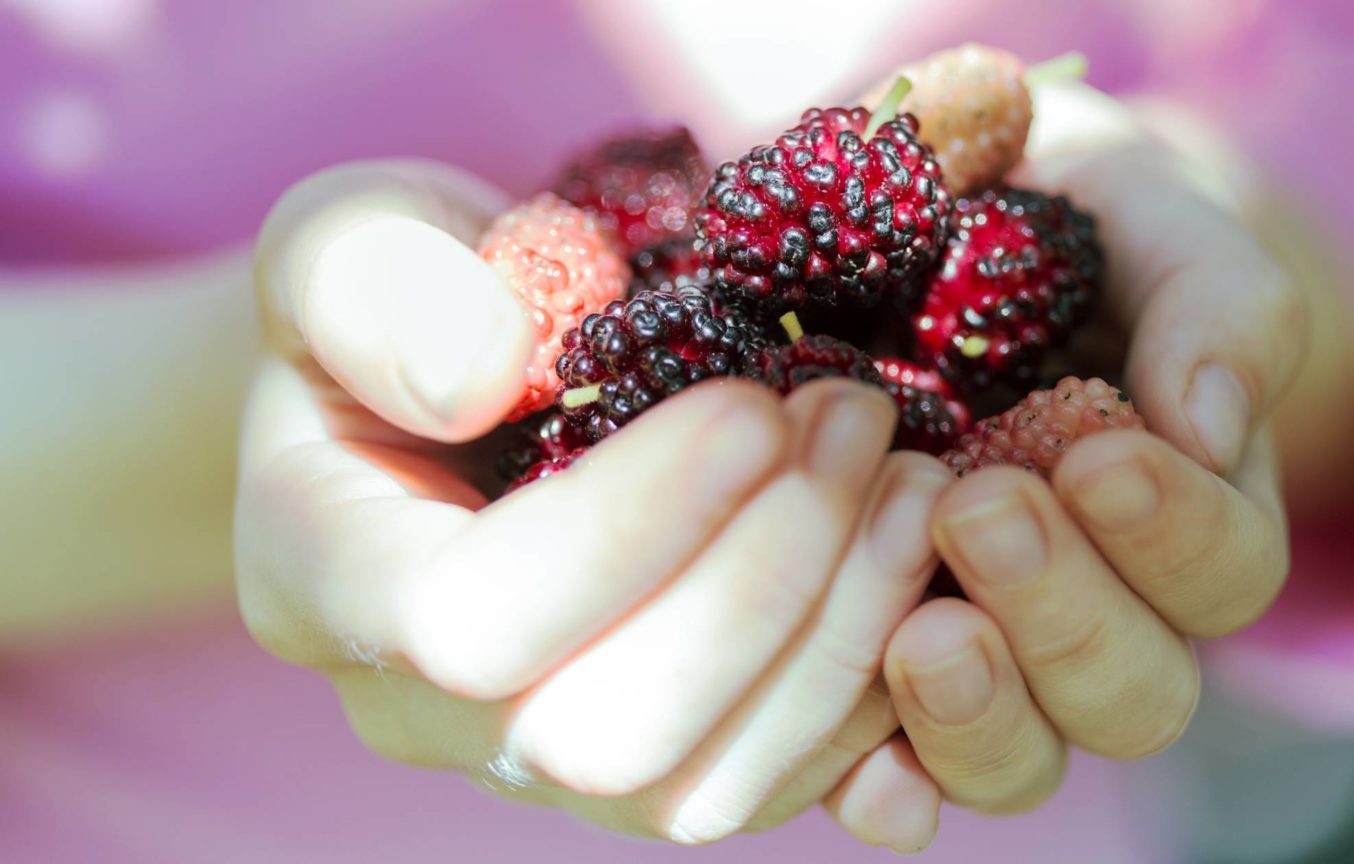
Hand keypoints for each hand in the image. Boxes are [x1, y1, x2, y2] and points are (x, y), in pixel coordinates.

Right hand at [234, 160, 950, 843]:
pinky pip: (764, 785)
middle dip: (761, 580)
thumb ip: (376, 289)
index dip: (626, 532)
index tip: (752, 405)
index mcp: (324, 579)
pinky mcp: (651, 760)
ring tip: (909, 477)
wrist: (463, 375)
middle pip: (599, 737)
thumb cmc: (411, 293)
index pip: (463, 627)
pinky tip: (910, 567)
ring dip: (835, 634)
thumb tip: (475, 379)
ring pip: (697, 786)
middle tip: (854, 420)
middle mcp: (425, 711)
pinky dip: (863, 693)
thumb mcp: (354, 240)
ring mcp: (541, 758)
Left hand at [880, 80, 1307, 812]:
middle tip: (983, 511)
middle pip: (1136, 691)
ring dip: (984, 714)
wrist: (917, 228)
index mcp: (1184, 505)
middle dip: (1069, 618)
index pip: (1224, 569)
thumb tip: (1211, 417)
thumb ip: (1209, 293)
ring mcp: (984, 645)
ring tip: (922, 634)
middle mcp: (1095, 604)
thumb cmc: (1048, 210)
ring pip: (1025, 753)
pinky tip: (861, 763)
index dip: (1175, 532)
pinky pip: (894, 770)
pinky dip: (886, 783)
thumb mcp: (1136, 207)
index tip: (1098, 453)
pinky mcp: (872, 659)